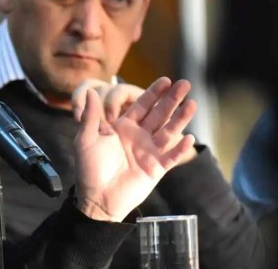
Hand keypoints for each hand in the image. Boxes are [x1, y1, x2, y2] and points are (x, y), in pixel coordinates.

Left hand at [74, 77, 196, 221]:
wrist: (97, 198)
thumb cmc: (89, 168)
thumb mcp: (85, 139)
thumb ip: (90, 116)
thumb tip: (91, 92)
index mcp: (123, 127)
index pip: (141, 105)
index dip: (153, 93)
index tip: (165, 80)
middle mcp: (139, 136)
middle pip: (159, 114)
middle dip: (171, 99)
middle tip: (185, 84)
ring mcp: (149, 152)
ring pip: (168, 132)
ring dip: (180, 119)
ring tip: (192, 104)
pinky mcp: (156, 169)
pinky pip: (171, 157)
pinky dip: (180, 149)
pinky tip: (189, 137)